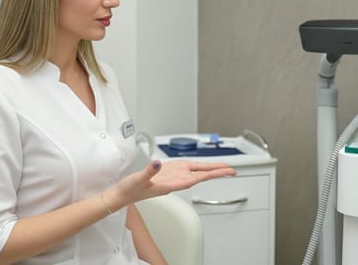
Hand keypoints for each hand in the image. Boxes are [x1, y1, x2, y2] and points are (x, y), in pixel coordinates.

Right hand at [110, 160, 235, 207]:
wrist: (124, 194)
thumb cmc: (131, 190)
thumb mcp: (139, 179)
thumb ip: (150, 171)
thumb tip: (157, 163)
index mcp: (173, 182)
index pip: (198, 177)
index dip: (213, 173)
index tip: (226, 171)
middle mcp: (176, 180)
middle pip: (202, 175)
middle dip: (218, 172)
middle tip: (233, 170)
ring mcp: (173, 177)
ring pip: (196, 173)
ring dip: (210, 170)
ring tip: (223, 168)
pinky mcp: (168, 173)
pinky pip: (187, 170)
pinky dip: (198, 168)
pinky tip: (203, 167)